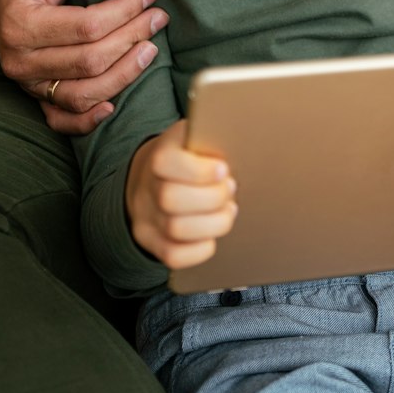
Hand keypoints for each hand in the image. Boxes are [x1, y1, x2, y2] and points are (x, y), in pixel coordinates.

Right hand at [0, 0, 166, 134]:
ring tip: (150, 50)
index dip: (124, 12)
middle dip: (132, 38)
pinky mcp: (37, 97)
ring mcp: (28, 83)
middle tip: (158, 17)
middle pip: (90, 61)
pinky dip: (88, 120)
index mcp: (20, 23)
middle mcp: (20, 60)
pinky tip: (114, 106)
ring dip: (123, 75)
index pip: (87, 27)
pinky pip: (61, 120)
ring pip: (83, 94)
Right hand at [125, 121, 236, 270]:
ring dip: (212, 222)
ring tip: (227, 210)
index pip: (164, 162)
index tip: (223, 169)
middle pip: (170, 199)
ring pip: (175, 229)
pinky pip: (173, 256)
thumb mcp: (199, 136)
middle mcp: (147, 187)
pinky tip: (212, 234)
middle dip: (211, 197)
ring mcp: (146, 217)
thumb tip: (247, 138)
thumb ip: (215, 138)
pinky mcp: (152, 241)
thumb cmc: (192, 156)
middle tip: (230, 189)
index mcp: (160, 154)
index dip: (197, 170)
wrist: (155, 177)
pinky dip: (200, 248)